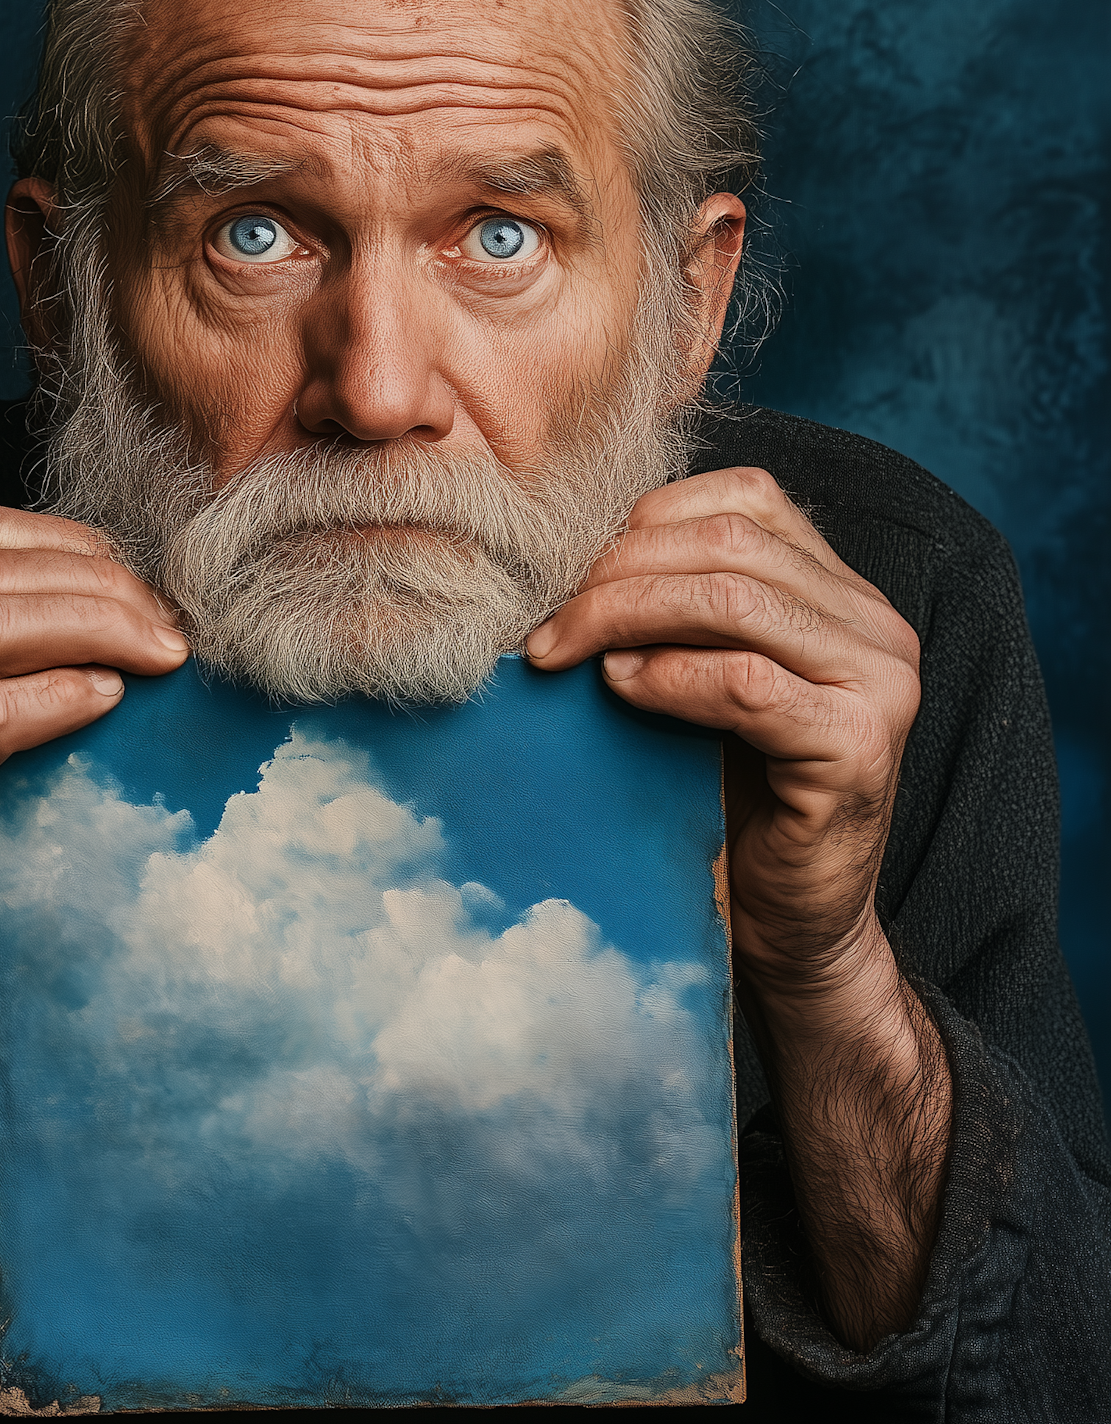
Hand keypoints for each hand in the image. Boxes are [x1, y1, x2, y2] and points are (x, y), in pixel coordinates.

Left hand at [525, 466, 919, 991]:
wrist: (789, 925)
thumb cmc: (730, 799)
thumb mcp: (701, 681)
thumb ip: (676, 613)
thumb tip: (566, 559)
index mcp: (843, 591)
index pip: (743, 498)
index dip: (642, 522)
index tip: (565, 573)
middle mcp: (876, 625)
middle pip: (727, 543)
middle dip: (615, 572)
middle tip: (544, 623)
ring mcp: (879, 685)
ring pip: (733, 600)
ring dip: (624, 616)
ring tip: (562, 652)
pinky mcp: (858, 750)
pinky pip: (745, 684)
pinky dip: (667, 676)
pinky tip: (619, 688)